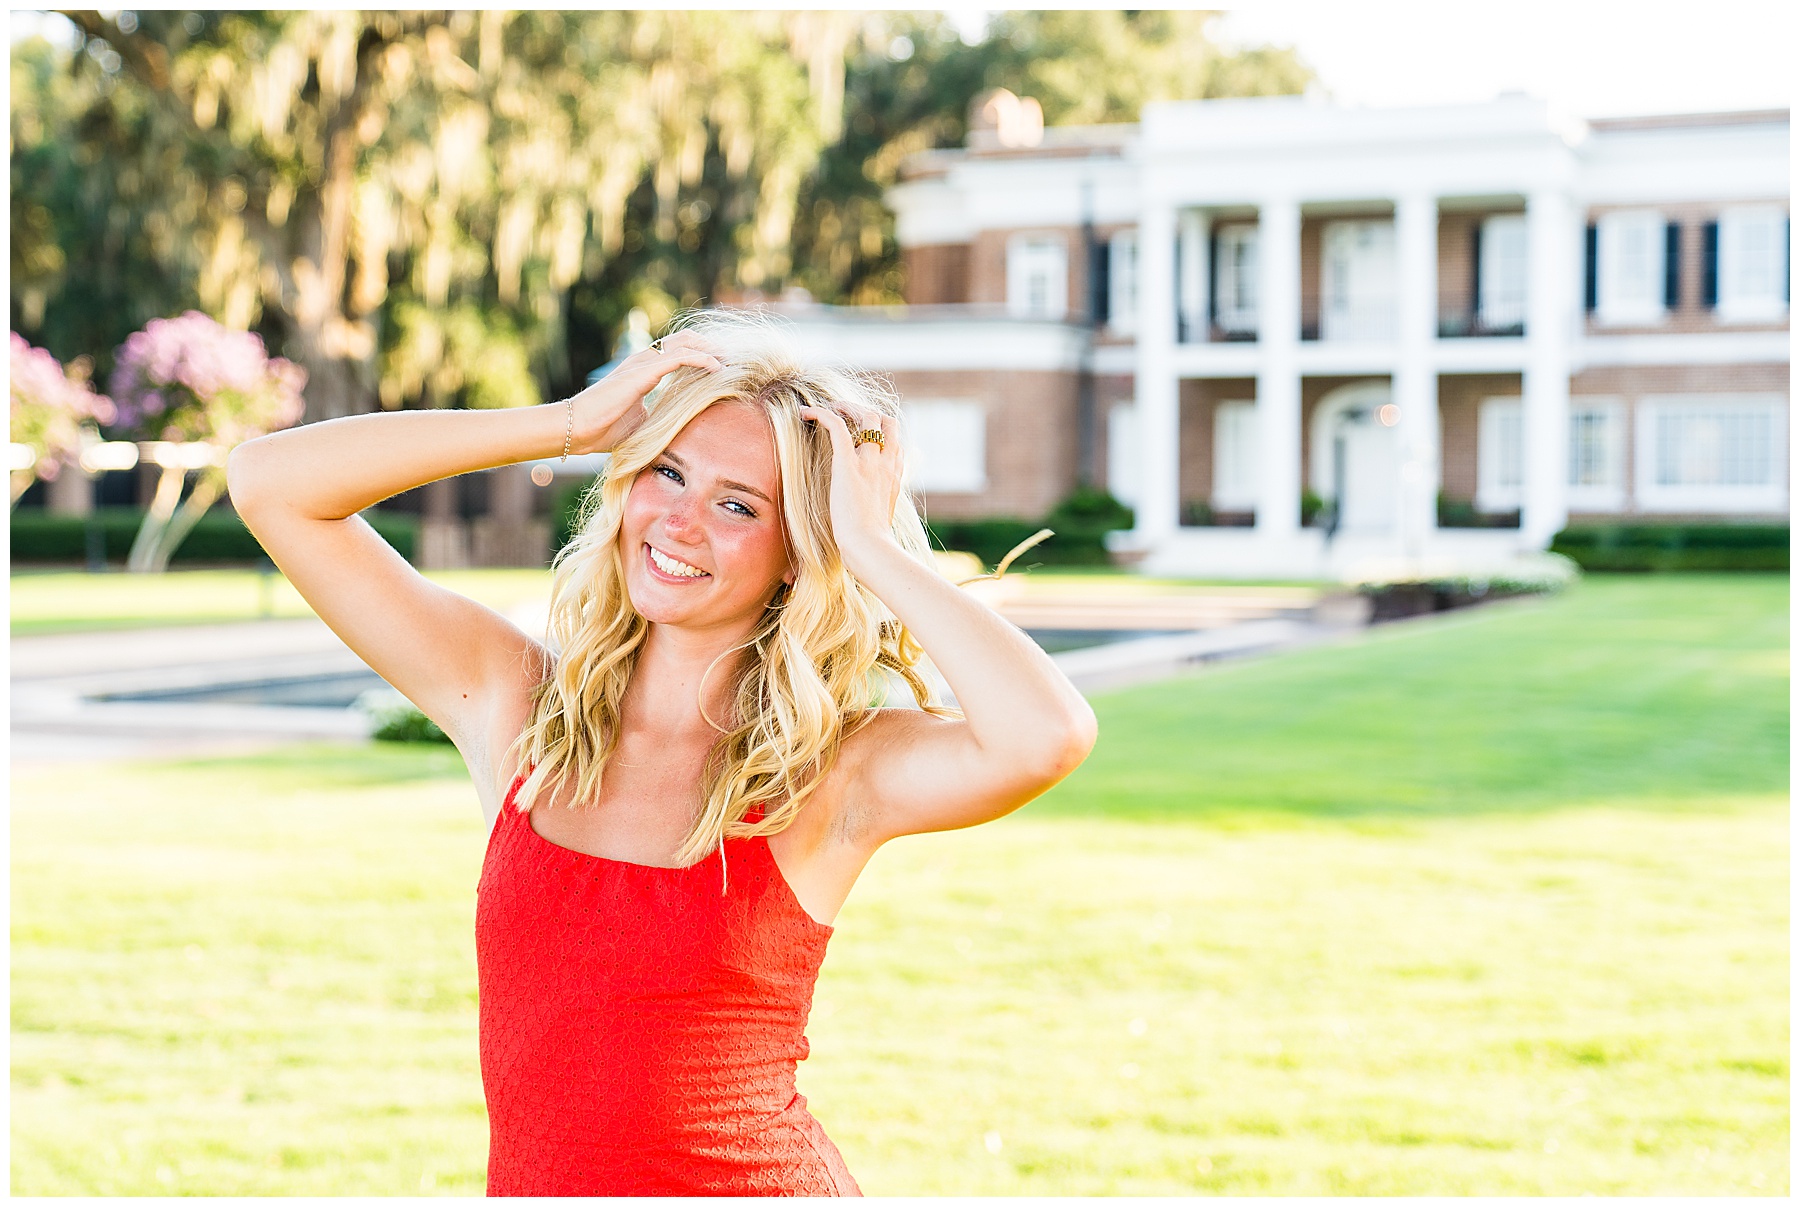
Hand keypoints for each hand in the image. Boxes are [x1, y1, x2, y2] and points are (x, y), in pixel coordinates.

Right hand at [562, 331, 722, 453]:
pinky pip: (678, 358)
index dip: (700, 353)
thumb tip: (680, 429)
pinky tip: (717, 368)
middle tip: (731, 357)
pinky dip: (701, 360)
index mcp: (642, 370)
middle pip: (683, 340)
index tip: (722, 363)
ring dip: (709, 349)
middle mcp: (643, 362)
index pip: (676, 352)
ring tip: (729, 358)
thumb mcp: (641, 422)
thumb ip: (660, 417)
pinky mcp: (643, 373)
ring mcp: (642, 364)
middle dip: (709, 345)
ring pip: (683, 344)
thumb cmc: (604, 430)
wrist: (578, 429)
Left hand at [797, 401, 905, 570]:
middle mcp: (886, 464)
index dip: (880, 433)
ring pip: (866, 416)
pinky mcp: (848, 463)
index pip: (895, 442)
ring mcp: (870, 461)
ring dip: (846, 407)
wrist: (869, 547)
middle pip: (886, 422)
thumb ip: (876, 512)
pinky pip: (837, 425)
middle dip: (866, 412)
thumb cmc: (872, 544)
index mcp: (894, 477)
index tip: (861, 435)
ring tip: (828, 408)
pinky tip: (806, 412)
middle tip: (845, 413)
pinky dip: (822, 413)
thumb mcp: (880, 522)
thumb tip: (868, 522)